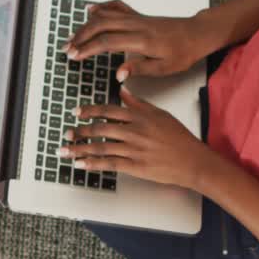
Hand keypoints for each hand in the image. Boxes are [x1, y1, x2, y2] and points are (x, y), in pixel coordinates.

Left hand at [57, 87, 215, 189]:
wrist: (192, 160)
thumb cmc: (179, 138)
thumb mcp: (160, 114)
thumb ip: (139, 103)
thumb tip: (123, 91)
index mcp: (140, 116)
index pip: (109, 110)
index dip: (90, 111)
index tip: (77, 112)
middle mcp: (135, 131)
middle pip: (100, 129)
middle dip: (80, 131)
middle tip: (67, 133)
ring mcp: (134, 149)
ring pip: (101, 147)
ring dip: (80, 149)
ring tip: (66, 150)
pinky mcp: (135, 166)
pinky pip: (109, 164)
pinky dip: (92, 164)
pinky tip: (81, 164)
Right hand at [64, 0, 219, 80]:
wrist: (197, 34)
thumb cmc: (183, 52)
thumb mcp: (164, 68)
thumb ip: (140, 69)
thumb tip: (119, 74)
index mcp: (142, 40)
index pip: (107, 42)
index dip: (88, 48)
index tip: (74, 56)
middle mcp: (137, 25)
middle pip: (101, 25)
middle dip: (81, 36)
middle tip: (67, 48)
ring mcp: (137, 18)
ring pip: (105, 16)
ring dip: (86, 25)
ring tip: (74, 36)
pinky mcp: (139, 16)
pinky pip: (117, 7)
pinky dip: (102, 7)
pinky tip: (91, 10)